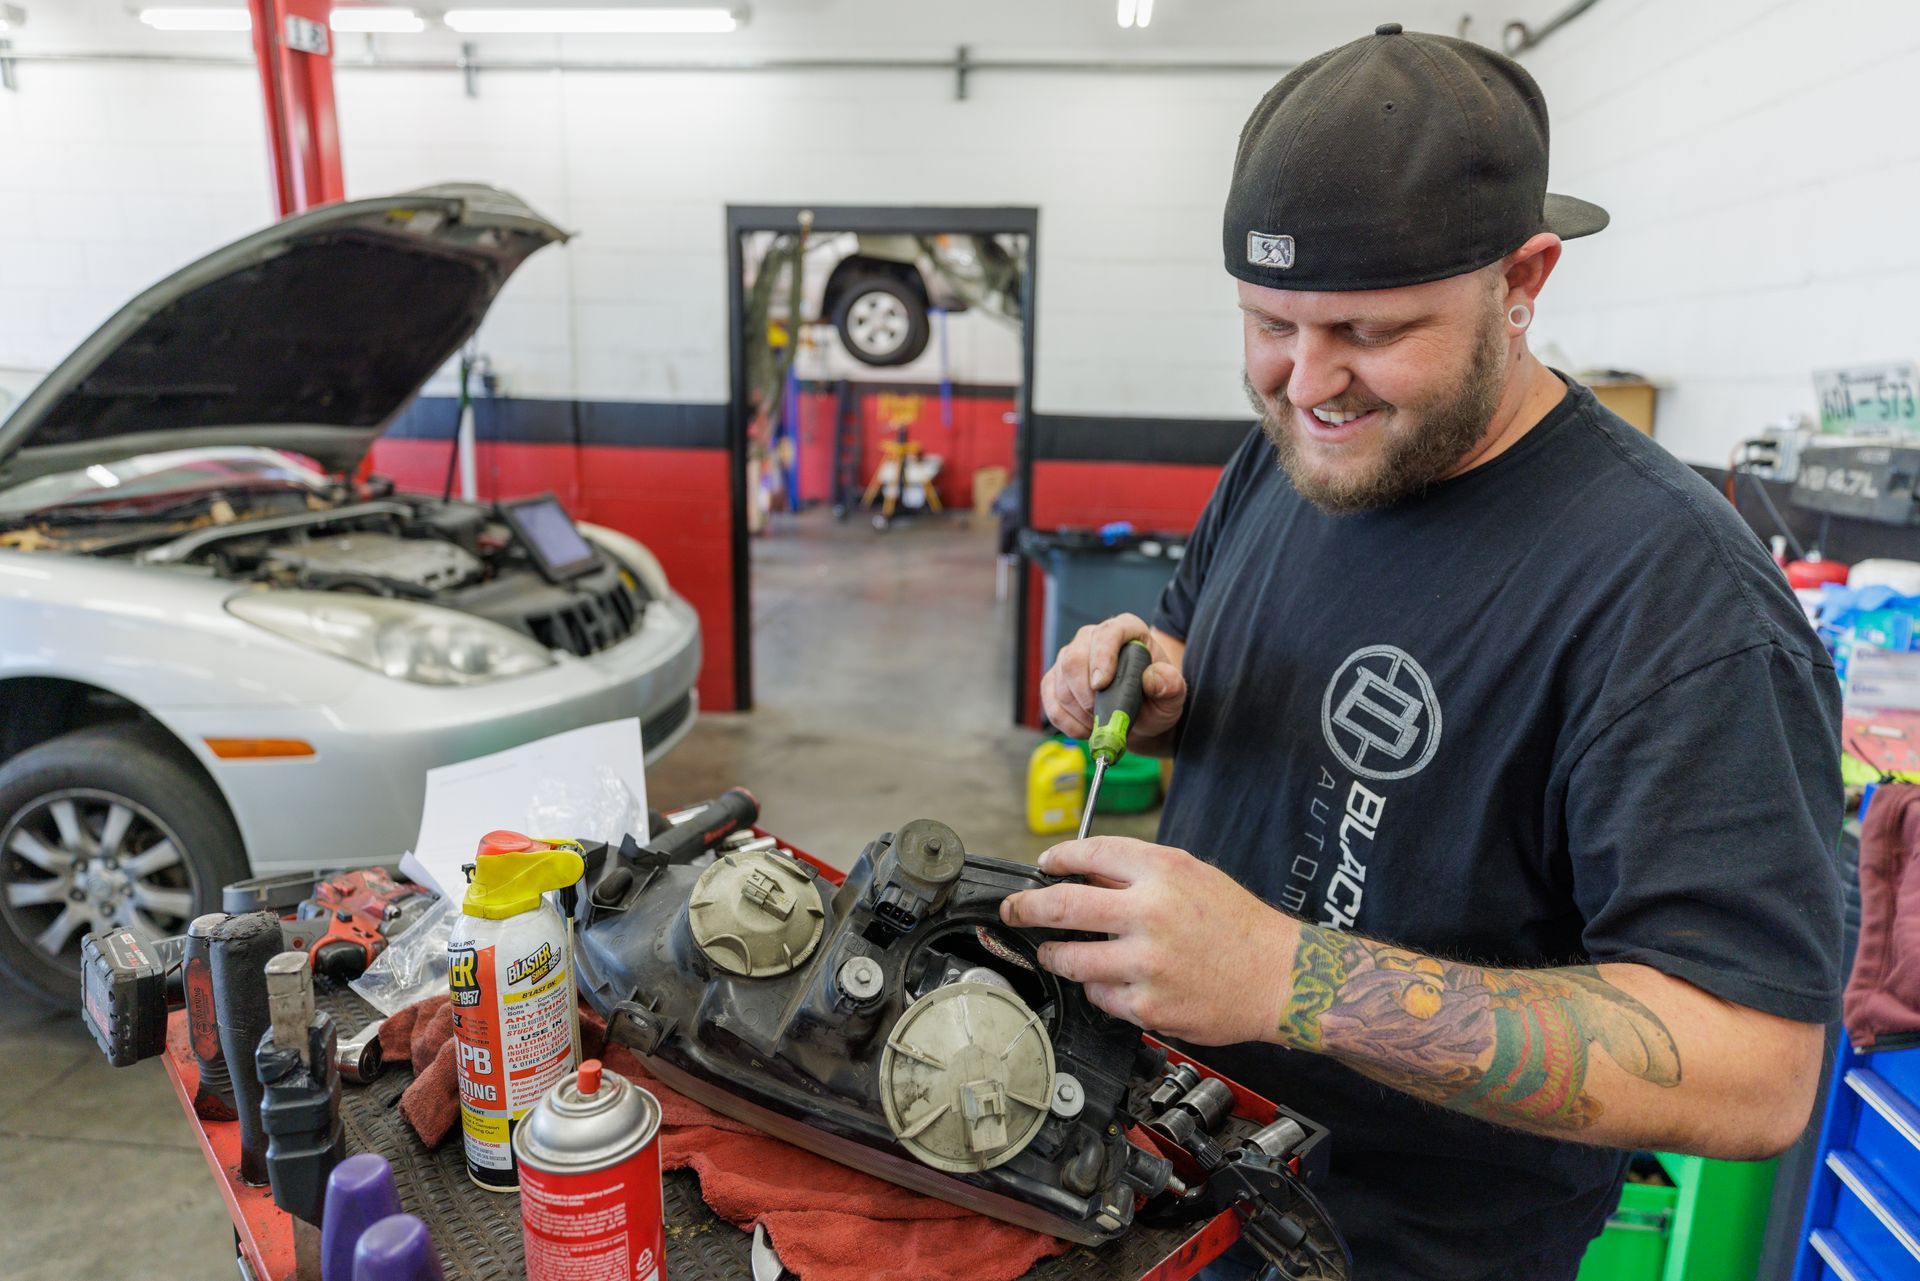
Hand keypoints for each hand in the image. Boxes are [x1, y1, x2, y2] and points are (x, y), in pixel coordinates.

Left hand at [999, 837, 1298, 1045]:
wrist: (1281, 977)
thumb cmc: (1240, 926)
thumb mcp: (1193, 876)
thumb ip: (1138, 873)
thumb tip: (1083, 874)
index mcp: (1163, 871)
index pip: (1088, 854)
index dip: (1056, 858)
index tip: (1043, 866)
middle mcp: (1150, 913)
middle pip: (1060, 906)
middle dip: (1025, 908)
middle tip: (1014, 910)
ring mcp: (1147, 963)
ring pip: (1070, 959)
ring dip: (1053, 954)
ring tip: (1052, 952)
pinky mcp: (1149, 1006)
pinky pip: (1100, 995)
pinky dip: (1097, 988)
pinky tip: (1109, 981)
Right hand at [1040, 613, 1185, 746]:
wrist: (1141, 718)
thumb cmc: (1157, 701)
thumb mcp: (1173, 696)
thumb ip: (1170, 685)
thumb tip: (1153, 677)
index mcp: (1126, 630)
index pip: (1108, 633)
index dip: (1101, 657)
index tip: (1102, 685)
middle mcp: (1093, 638)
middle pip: (1074, 658)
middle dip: (1085, 694)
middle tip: (1103, 717)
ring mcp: (1071, 657)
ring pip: (1060, 681)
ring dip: (1078, 712)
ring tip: (1101, 725)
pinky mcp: (1056, 679)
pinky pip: (1050, 699)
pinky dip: (1066, 721)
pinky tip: (1086, 729)